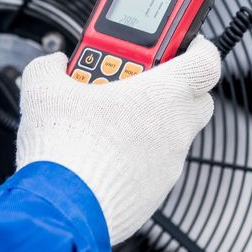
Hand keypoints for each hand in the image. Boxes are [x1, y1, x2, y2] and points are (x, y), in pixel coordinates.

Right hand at [15, 36, 220, 244]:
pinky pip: (155, 163)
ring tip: (106, 118)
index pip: (207, 62)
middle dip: (169, 84)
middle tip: (133, 79)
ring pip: (172, 132)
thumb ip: (51, 66)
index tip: (185, 42)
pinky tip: (102, 151)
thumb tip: (52, 65)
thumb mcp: (44, 88)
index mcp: (164, 95)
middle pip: (194, 97)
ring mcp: (169, 164)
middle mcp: (176, 129)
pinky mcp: (155, 193)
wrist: (60, 209)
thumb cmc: (66, 150)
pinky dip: (137, 153)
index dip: (199, 47)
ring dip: (149, 121)